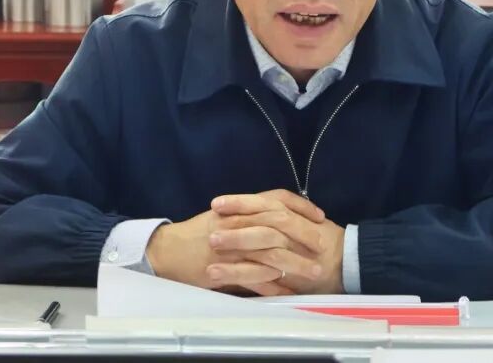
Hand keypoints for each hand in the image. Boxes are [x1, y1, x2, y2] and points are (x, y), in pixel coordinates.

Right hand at [146, 189, 328, 294]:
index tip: (319, 216)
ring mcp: (232, 247)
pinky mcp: (224, 269)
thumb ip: (250, 216)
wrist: (168, 250)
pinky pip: (253, 278)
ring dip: (295, 264)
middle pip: (279, 227)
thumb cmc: (198, 233)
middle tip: (324, 247)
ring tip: (314, 274)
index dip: (300, 206)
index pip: (276, 199)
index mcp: (240, 208)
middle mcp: (238, 223)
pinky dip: (272, 285)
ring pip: (270, 254)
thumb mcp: (225, 217)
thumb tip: (279, 219)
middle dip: (304, 237)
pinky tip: (288, 292)